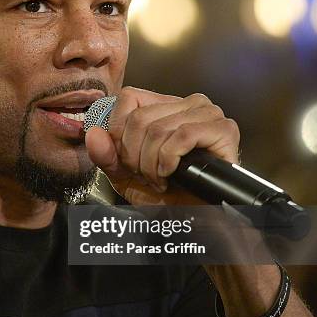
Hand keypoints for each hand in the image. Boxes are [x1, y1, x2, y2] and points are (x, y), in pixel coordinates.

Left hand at [85, 86, 239, 205]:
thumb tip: (93, 134)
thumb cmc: (167, 196)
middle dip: (134, 156)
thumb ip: (106, 155)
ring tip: (160, 178)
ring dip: (152, 163)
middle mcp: (188, 104)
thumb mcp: (126, 175)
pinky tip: (172, 174)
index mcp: (166, 106)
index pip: (128, 97)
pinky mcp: (224, 129)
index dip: (118, 132)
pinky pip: (183, 136)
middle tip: (146, 175)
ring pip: (159, 128)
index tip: (126, 159)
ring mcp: (208, 114)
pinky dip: (170, 160)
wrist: (197, 220)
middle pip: (140, 118)